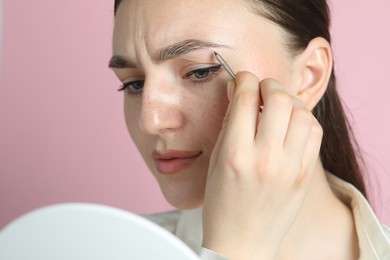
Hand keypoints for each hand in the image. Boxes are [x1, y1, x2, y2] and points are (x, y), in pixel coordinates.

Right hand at [202, 72, 322, 258]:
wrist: (242, 243)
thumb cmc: (222, 204)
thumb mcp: (216, 161)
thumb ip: (229, 124)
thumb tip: (239, 92)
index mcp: (235, 154)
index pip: (246, 98)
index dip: (244, 79)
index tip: (242, 80)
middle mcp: (266, 159)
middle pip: (279, 99)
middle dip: (269, 86)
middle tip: (261, 91)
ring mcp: (291, 168)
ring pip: (302, 112)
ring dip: (289, 101)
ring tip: (277, 107)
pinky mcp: (306, 175)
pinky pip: (314, 132)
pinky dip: (303, 119)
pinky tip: (291, 124)